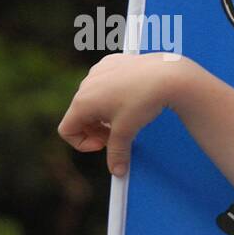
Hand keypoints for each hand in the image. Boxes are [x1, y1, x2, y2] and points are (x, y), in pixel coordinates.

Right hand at [58, 52, 189, 176]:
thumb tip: (117, 171)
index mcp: (82, 102)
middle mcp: (85, 85)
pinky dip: (114, 94)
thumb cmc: (143, 101)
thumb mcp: (127, 131)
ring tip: (127, 116)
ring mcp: (98, 71)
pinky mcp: (112, 63)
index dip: (83, 143)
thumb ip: (117, 152)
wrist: (166, 74)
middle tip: (118, 135)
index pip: (67, 130)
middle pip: (80, 115)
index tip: (104, 145)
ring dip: (104, 113)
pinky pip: (105, 82)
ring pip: (93, 98)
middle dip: (96, 130)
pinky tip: (133, 95)